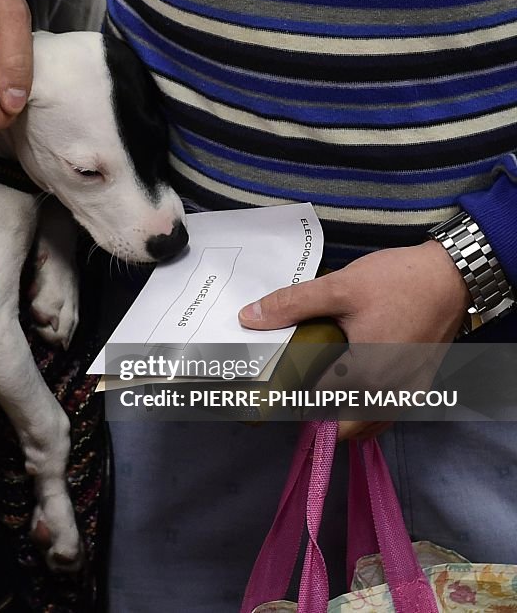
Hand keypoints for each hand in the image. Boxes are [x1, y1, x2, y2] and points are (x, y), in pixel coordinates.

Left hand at [238, 241, 469, 439]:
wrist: (453, 275)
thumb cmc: (400, 281)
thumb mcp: (339, 288)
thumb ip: (292, 304)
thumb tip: (250, 317)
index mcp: (366, 376)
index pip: (315, 406)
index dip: (287, 404)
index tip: (265, 400)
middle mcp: (389, 394)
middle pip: (342, 428)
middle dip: (314, 419)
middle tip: (289, 398)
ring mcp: (408, 394)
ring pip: (366, 425)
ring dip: (341, 419)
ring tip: (313, 397)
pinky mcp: (420, 386)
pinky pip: (386, 414)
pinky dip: (365, 412)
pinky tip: (348, 393)